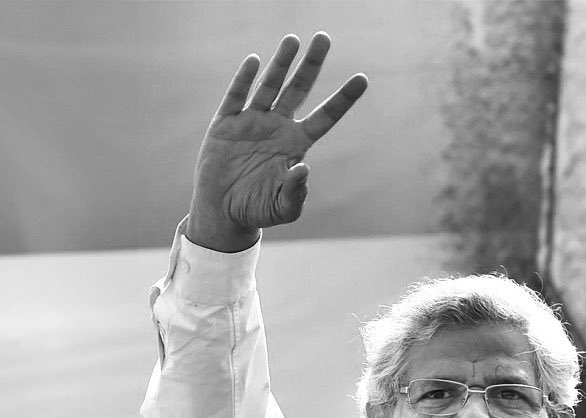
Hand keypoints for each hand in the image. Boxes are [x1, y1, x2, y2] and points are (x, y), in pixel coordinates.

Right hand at [186, 32, 367, 251]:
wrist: (222, 212)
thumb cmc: (257, 210)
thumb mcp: (282, 209)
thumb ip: (296, 192)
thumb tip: (303, 168)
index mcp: (296, 144)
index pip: (326, 116)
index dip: (343, 98)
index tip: (363, 78)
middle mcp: (277, 127)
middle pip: (298, 89)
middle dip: (311, 64)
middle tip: (324, 38)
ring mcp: (252, 122)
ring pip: (269, 86)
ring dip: (280, 63)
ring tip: (293, 40)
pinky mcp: (226, 124)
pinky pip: (236, 97)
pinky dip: (244, 80)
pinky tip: (254, 61)